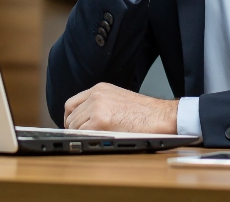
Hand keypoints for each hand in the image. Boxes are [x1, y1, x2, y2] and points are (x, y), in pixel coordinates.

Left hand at [63, 83, 177, 133]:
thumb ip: (100, 103)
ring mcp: (97, 108)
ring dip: (81, 135)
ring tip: (93, 139)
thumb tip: (85, 118)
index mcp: (100, 89)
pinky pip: (82, 134)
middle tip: (82, 138)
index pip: (71, 103)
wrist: (160, 116)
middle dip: (74, 129)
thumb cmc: (145, 112)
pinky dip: (86, 139)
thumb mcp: (118, 98)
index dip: (69, 118)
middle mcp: (96, 95)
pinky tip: (96, 141)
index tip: (72, 126)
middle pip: (71, 116)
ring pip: (75, 126)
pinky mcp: (100, 122)